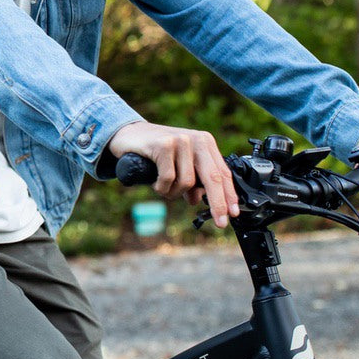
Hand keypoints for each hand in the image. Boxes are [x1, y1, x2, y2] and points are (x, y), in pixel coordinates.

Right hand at [107, 121, 239, 228]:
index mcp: (205, 142)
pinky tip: (155, 183)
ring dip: (174, 193)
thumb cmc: (154, 151)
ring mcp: (180, 140)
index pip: (222, 172)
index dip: (229, 195)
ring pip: (187, 182)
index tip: (233, 213)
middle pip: (213, 178)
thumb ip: (194, 179)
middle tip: (220, 223)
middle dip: (218, 204)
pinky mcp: (163, 145)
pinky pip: (168, 178)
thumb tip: (201, 200)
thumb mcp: (180, 164)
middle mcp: (196, 139)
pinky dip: (161, 187)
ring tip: (163, 188)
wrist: (126, 135)